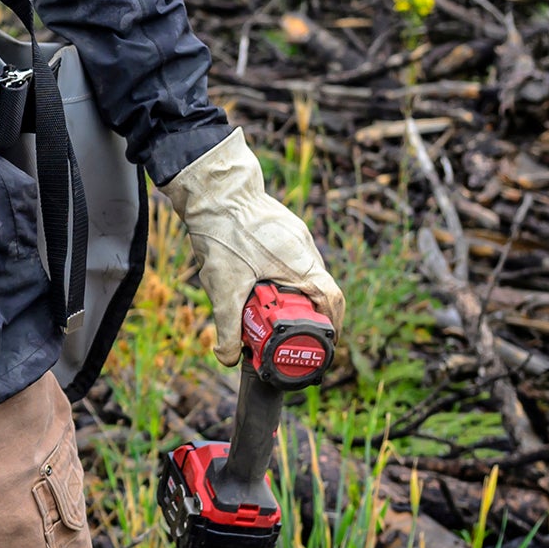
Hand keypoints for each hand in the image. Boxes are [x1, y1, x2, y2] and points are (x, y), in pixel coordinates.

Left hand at [165, 131, 341, 347]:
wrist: (214, 189)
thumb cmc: (224, 233)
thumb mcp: (223, 288)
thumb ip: (227, 327)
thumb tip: (227, 358)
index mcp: (303, 265)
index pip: (333, 301)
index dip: (332, 326)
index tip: (322, 343)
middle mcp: (306, 249)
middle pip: (320, 290)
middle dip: (308, 315)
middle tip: (290, 333)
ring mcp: (296, 236)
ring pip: (305, 273)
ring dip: (294, 294)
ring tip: (271, 311)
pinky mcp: (283, 228)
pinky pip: (291, 258)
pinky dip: (282, 276)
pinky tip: (260, 282)